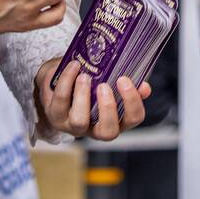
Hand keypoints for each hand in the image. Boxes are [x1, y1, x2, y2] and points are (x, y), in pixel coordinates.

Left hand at [35, 58, 151, 139]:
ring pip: (80, 122)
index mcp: (116, 120)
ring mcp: (74, 126)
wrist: (59, 80)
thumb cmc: (91, 83)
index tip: (125, 80)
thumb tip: (143, 86)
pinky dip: (67, 81)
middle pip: (107, 132)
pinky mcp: (56, 116)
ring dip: (83, 97)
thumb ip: (127, 85)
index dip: (132, 102)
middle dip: (108, 108)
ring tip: (85, 76)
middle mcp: (96, 129)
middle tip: (104, 85)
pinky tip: (73, 66)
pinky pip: (61, 102)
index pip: (133, 119)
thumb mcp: (110, 82)